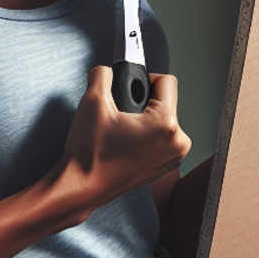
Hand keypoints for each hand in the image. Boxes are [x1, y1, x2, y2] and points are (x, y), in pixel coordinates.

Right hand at [52, 67, 190, 212]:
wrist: (81, 188)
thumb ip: (103, 74)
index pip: (167, 82)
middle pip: (166, 102)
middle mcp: (177, 143)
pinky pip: (162, 139)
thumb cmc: (88, 153)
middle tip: (120, 114)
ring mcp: (173, 158)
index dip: (144, 78)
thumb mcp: (92, 101)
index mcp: (165, 125)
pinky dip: (146, 135)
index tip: (128, 89)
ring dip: (145, 119)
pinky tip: (126, 142)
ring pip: (164, 120)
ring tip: (122, 130)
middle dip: (143, 102)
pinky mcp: (165, 168)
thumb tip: (109, 69)